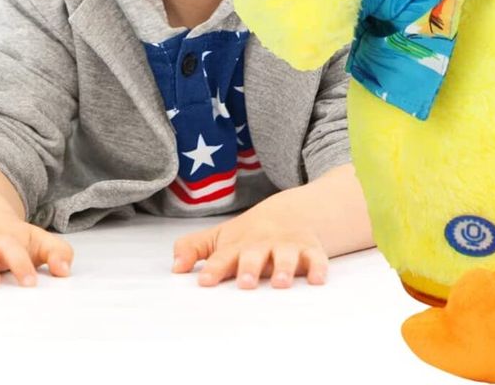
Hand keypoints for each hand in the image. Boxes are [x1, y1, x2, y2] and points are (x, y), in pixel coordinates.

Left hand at [172, 207, 327, 288]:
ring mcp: (287, 245)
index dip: (214, 268)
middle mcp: (262, 243)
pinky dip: (319, 268)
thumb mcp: (221, 237)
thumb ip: (194, 249)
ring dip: (284, 268)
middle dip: (250, 267)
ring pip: (286, 256)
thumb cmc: (250, 233)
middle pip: (255, 254)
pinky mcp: (310, 249)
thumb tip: (174, 267)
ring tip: (280, 283)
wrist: (292, 211)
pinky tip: (318, 280)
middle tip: (245, 283)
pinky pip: (317, 258)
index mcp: (238, 244)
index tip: (205, 281)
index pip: (222, 256)